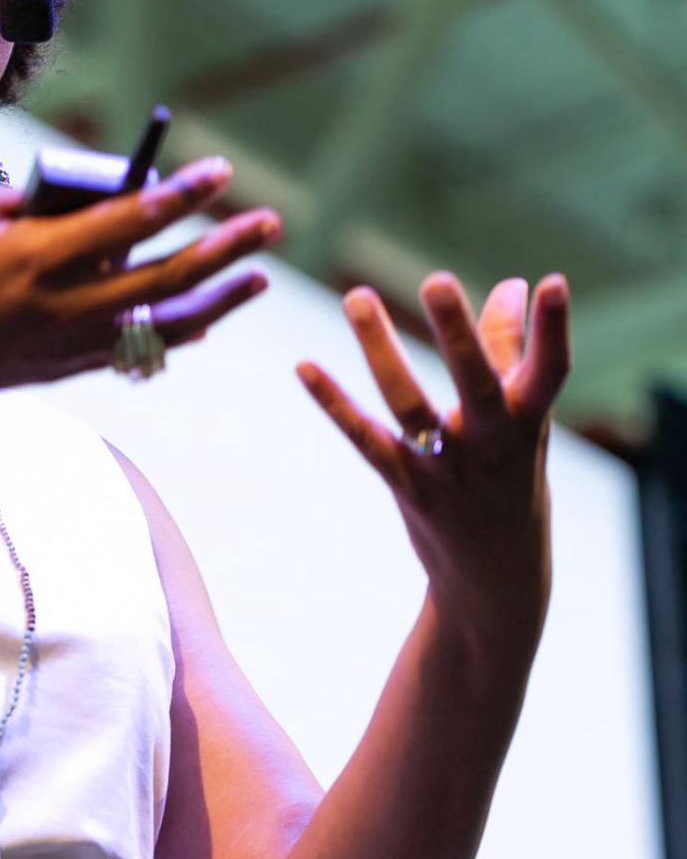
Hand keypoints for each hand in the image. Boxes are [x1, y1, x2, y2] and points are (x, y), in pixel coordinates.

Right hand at [0, 159, 281, 409]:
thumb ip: (28, 199)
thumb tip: (86, 193)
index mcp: (38, 256)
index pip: (129, 218)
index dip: (181, 193)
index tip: (220, 172)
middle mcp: (66, 304)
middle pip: (167, 276)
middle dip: (225, 248)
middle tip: (270, 223)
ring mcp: (70, 344)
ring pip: (165, 324)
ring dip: (219, 299)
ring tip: (259, 278)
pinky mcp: (67, 369)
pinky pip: (139, 352)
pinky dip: (178, 334)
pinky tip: (207, 318)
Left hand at [295, 271, 571, 642]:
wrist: (495, 577)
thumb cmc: (512, 480)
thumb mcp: (524, 422)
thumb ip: (512, 351)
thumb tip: (512, 284)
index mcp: (530, 422)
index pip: (551, 370)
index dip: (554, 329)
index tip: (555, 282)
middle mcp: (491, 444)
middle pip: (475, 383)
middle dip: (458, 334)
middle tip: (436, 281)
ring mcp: (446, 468)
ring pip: (409, 404)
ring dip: (380, 350)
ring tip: (357, 297)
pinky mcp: (407, 486)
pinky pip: (365, 439)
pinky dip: (334, 403)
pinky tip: (304, 366)